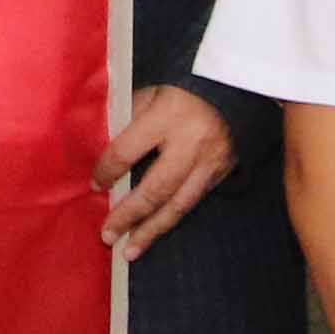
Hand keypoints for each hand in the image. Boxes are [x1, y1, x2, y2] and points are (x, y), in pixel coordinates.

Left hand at [100, 79, 233, 257]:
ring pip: (178, 205)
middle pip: (154, 190)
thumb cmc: (187, 85)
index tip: (95, 185)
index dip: (106, 172)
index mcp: (166, 117)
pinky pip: (195, 200)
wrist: (239, 83)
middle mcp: (189, 144)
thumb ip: (131, 117)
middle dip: (128, 216)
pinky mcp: (224, 171)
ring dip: (152, 230)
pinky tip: (158, 230)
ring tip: (130, 250)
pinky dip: (174, 217)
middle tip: (107, 236)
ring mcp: (210, 162)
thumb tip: (106, 145)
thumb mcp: (155, 90)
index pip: (127, 152)